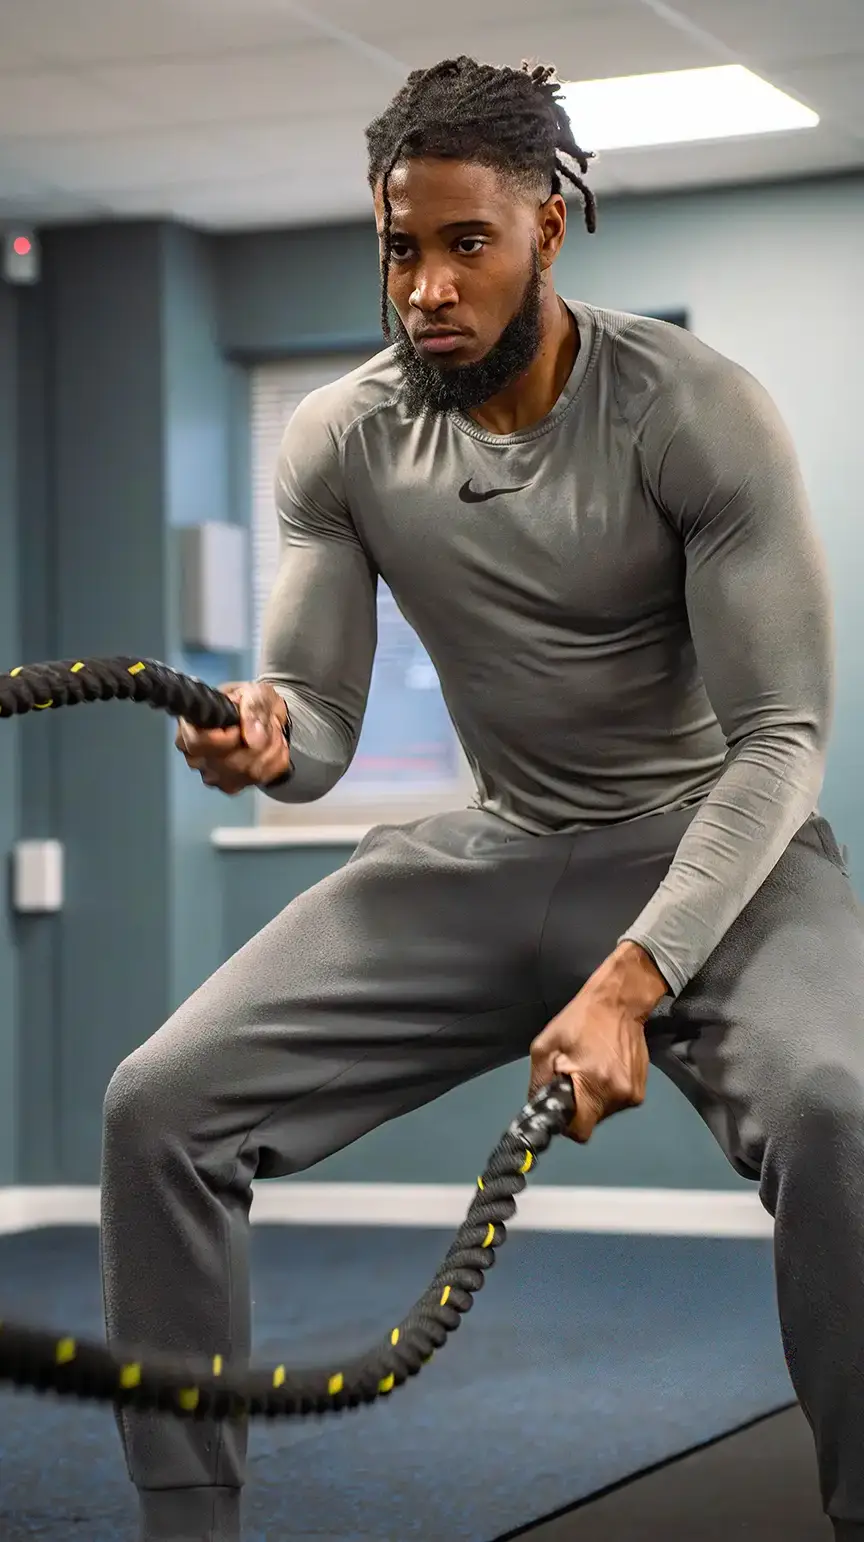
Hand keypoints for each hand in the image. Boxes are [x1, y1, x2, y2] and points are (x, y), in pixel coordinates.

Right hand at [175, 681, 289, 794]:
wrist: (264, 717)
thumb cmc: (250, 701)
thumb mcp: (255, 692)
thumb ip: (252, 707)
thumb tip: (251, 737)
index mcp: (191, 726)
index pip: (198, 743)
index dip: (226, 738)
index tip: (241, 726)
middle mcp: (195, 755)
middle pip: (228, 763)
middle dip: (259, 742)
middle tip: (267, 723)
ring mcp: (211, 774)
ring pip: (248, 772)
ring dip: (270, 749)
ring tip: (271, 731)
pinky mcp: (230, 786)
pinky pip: (260, 778)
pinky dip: (274, 761)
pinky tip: (271, 747)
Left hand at [529, 942, 668, 1142]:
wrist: (619, 1001)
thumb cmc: (580, 1020)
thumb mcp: (545, 1046)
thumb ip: (538, 1081)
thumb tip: (537, 1106)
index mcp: (594, 1086)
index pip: (580, 1131)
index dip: (567, 1124)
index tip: (562, 1106)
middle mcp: (618, 1096)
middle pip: (592, 1121)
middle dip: (580, 1105)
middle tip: (574, 1076)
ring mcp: (634, 1093)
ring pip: (605, 1111)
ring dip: (594, 1096)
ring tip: (590, 1067)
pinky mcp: (641, 1087)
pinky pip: (617, 1100)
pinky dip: (608, 1089)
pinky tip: (604, 1066)